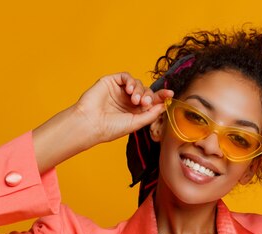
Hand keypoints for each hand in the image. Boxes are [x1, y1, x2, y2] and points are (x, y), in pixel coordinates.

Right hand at [33, 72, 172, 172]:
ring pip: (138, 84)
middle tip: (145, 103)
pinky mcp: (111, 82)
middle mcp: (128, 100)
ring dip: (140, 90)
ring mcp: (120, 91)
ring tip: (135, 100)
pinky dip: (131, 81)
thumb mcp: (135, 123)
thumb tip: (164, 105)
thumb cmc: (110, 128)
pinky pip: (126, 76)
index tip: (170, 94)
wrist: (91, 123)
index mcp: (134, 111)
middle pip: (147, 91)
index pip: (151, 102)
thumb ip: (150, 114)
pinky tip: (129, 90)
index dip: (161, 97)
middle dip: (149, 96)